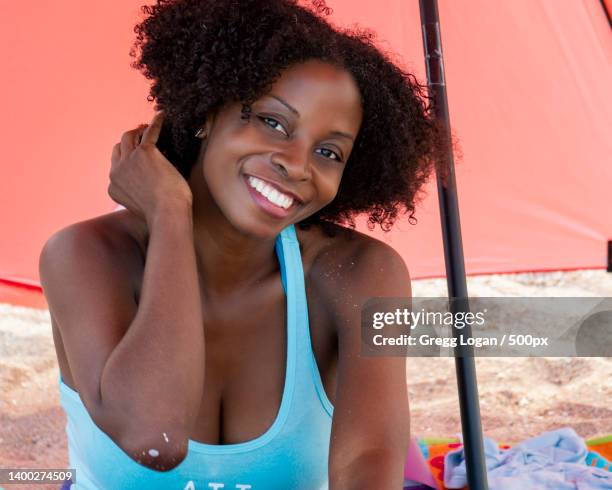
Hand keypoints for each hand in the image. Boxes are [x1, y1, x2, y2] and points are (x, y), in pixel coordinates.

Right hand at [108, 111, 192, 225]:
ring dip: (138, 130)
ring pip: (129, 136)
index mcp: (113, 187)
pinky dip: (156, 123)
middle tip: (141, 136)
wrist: (167, 215)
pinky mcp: (145, 153)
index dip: (127, 157)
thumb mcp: (141, 207)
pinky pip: (150, 132)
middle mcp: (116, 172)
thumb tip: (147, 189)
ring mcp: (129, 161)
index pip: (116, 165)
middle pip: (119, 147)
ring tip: (148, 128)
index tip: (136, 154)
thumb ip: (137, 197)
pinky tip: (163, 116)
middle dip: (129, 140)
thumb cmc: (162, 215)